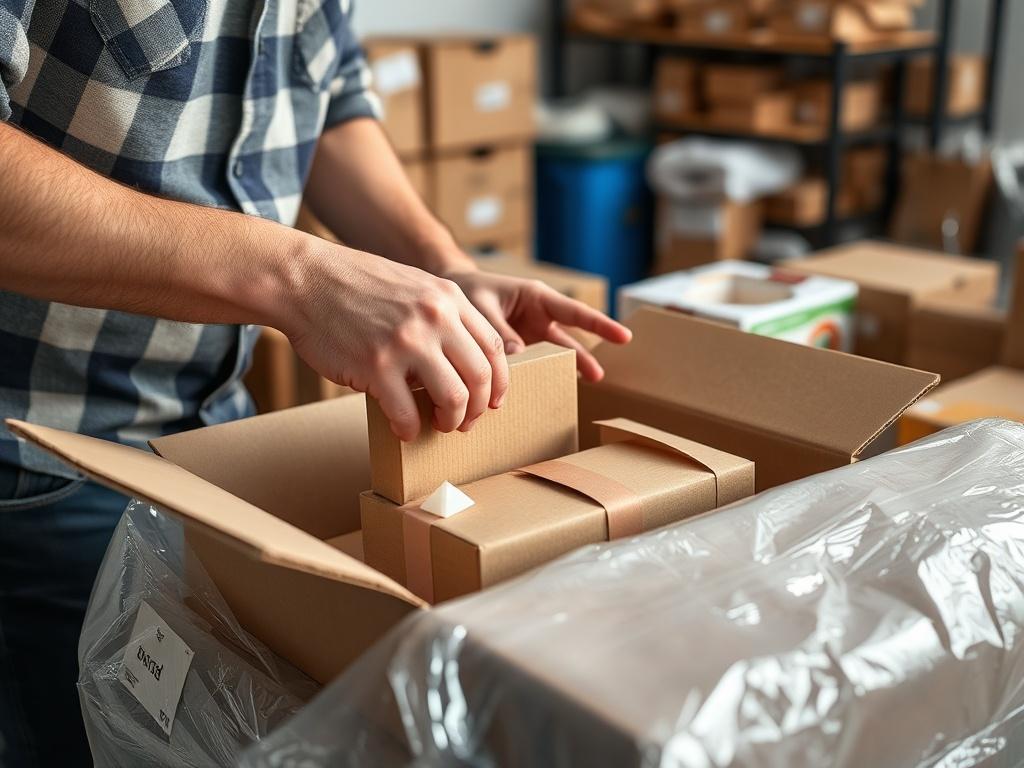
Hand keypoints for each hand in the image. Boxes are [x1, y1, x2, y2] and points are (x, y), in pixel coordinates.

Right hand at [280, 244, 508, 440]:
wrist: (304, 279)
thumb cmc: (354, 285)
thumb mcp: (413, 284)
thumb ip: (441, 315)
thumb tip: (461, 359)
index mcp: (448, 298)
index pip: (494, 346)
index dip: (498, 381)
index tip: (492, 399)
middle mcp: (435, 318)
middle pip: (482, 376)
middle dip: (479, 407)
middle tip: (466, 421)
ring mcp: (407, 342)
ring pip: (454, 398)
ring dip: (451, 421)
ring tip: (439, 425)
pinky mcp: (376, 366)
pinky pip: (406, 412)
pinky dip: (409, 429)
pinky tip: (403, 430)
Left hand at [444, 270, 631, 381]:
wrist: (450, 296)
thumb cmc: (470, 291)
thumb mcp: (481, 305)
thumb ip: (499, 330)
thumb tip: (519, 357)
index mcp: (536, 297)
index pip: (574, 312)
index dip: (600, 325)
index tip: (623, 336)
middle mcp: (540, 315)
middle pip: (571, 337)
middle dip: (586, 356)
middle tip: (599, 376)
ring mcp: (532, 333)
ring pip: (556, 353)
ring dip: (568, 368)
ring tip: (583, 386)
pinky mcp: (521, 347)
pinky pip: (536, 361)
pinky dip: (541, 374)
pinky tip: (546, 389)